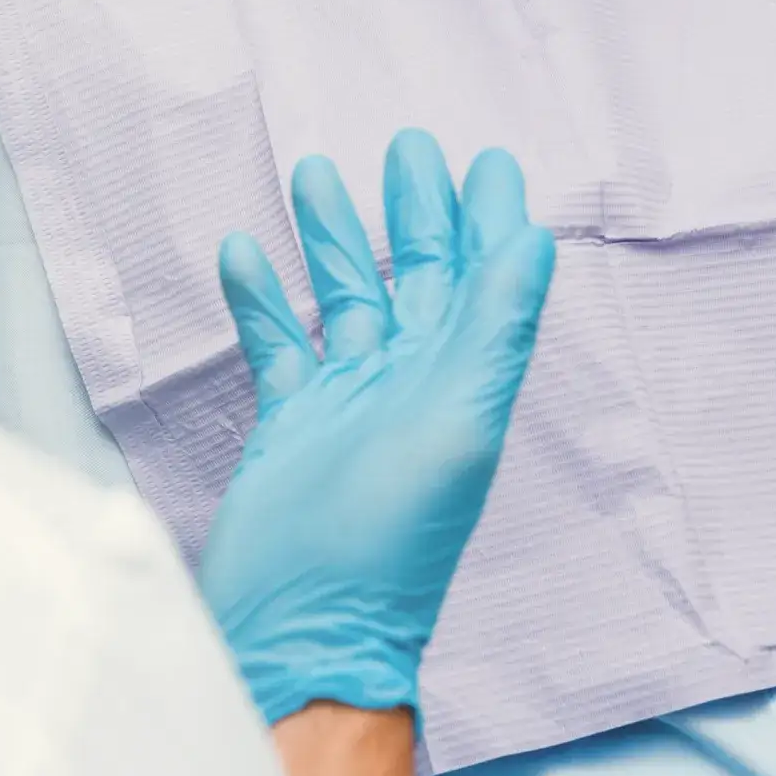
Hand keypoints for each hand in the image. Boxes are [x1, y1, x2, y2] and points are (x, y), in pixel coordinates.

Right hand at [195, 130, 556, 727]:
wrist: (303, 628)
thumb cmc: (386, 541)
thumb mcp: (455, 425)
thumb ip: (492, 330)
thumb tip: (533, 240)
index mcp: (458, 383)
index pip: (479, 283)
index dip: (487, 223)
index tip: (489, 161)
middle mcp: (407, 387)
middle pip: (411, 280)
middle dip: (411, 212)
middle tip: (408, 147)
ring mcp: (344, 406)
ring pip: (341, 300)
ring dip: (331, 238)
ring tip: (313, 171)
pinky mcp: (287, 427)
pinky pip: (276, 345)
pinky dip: (261, 298)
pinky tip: (241, 250)